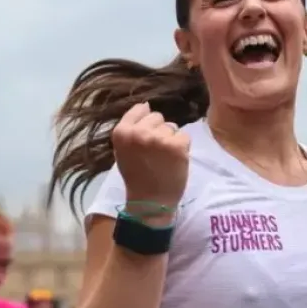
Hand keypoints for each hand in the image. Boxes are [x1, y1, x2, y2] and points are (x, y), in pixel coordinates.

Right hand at [112, 102, 190, 218]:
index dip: (146, 122)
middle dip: (158, 131)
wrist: (150, 201)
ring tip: (164, 158)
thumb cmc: (136, 176)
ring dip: (171, 139)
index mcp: (122, 132)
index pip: (140, 109)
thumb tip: (145, 105)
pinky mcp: (177, 145)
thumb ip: (131, 128)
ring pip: (172, 127)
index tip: (145, 138)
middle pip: (157, 116)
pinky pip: (184, 136)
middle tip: (155, 152)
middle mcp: (139, 132)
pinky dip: (182, 148)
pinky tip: (174, 161)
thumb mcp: (123, 150)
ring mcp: (159, 138)